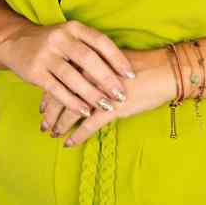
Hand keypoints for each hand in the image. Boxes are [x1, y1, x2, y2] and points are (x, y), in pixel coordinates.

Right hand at [0, 19, 135, 118]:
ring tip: (106, 105)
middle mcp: (60, 38)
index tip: (131, 74)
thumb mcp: (70, 37)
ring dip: (91, 93)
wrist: (14, 41)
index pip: (100, 41)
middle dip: (107, 79)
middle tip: (121, 94)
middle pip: (88, 59)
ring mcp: (46, 55)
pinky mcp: (35, 72)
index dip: (117, 58)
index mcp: (73, 28)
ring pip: (73, 77)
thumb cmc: (52, 43)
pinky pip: (57, 89)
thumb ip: (90, 48)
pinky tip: (84, 111)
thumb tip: (121, 70)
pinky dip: (72, 101)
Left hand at [39, 49, 173, 146]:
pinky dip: (77, 136)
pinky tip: (69, 143)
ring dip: (60, 125)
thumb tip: (77, 79)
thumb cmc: (139, 66)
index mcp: (87, 61)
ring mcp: (99, 92)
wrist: (163, 71)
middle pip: (61, 96)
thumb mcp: (110, 62)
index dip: (49, 95)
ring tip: (53, 134)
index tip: (42, 107)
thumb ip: (92, 70)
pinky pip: (88, 125)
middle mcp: (88, 74)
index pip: (60, 79)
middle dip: (50, 113)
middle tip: (43, 124)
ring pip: (71, 112)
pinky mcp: (111, 108)